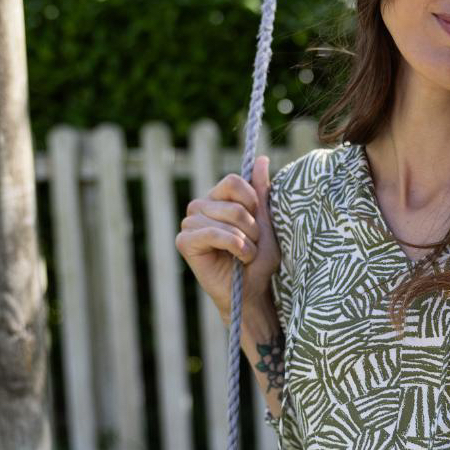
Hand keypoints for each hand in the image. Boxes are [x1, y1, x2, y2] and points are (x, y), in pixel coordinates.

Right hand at [175, 155, 280, 323]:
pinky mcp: (184, 241)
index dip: (252, 202)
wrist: (252, 291)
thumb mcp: (265, 221)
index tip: (259, 223)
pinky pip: (212, 233)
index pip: (233, 181)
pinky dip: (234, 246)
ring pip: (224, 218)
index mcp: (217, 198)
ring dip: (245, 240)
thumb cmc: (259, 260)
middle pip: (232, 202)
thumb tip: (261, 158)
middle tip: (253, 245)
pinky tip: (238, 259)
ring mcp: (189, 223)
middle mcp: (199, 206)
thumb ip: (261, 190)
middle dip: (252, 227)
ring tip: (246, 255)